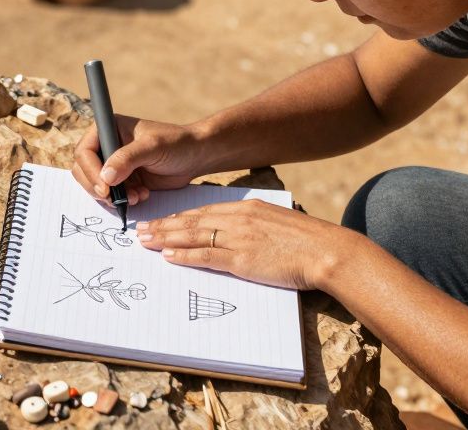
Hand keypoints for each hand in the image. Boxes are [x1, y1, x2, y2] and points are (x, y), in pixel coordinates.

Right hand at [71, 116, 207, 204]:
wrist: (196, 157)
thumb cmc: (176, 143)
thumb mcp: (152, 147)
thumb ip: (127, 159)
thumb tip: (105, 177)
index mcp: (108, 129)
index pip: (84, 151)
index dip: (90, 171)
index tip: (105, 188)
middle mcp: (107, 145)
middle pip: (83, 170)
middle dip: (97, 187)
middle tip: (115, 199)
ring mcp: (114, 164)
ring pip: (95, 185)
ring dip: (111, 196)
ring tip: (135, 196)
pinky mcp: (123, 180)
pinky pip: (111, 195)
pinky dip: (122, 200)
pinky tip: (141, 195)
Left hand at [135, 199, 353, 290]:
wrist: (325, 251)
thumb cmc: (306, 242)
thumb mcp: (276, 223)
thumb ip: (253, 226)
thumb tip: (237, 235)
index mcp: (247, 208)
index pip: (204, 211)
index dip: (178, 217)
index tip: (161, 221)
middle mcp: (238, 218)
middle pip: (192, 221)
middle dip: (164, 226)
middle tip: (142, 230)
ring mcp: (238, 238)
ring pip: (193, 236)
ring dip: (166, 239)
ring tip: (145, 242)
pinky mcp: (242, 259)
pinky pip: (206, 256)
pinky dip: (184, 256)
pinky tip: (169, 257)